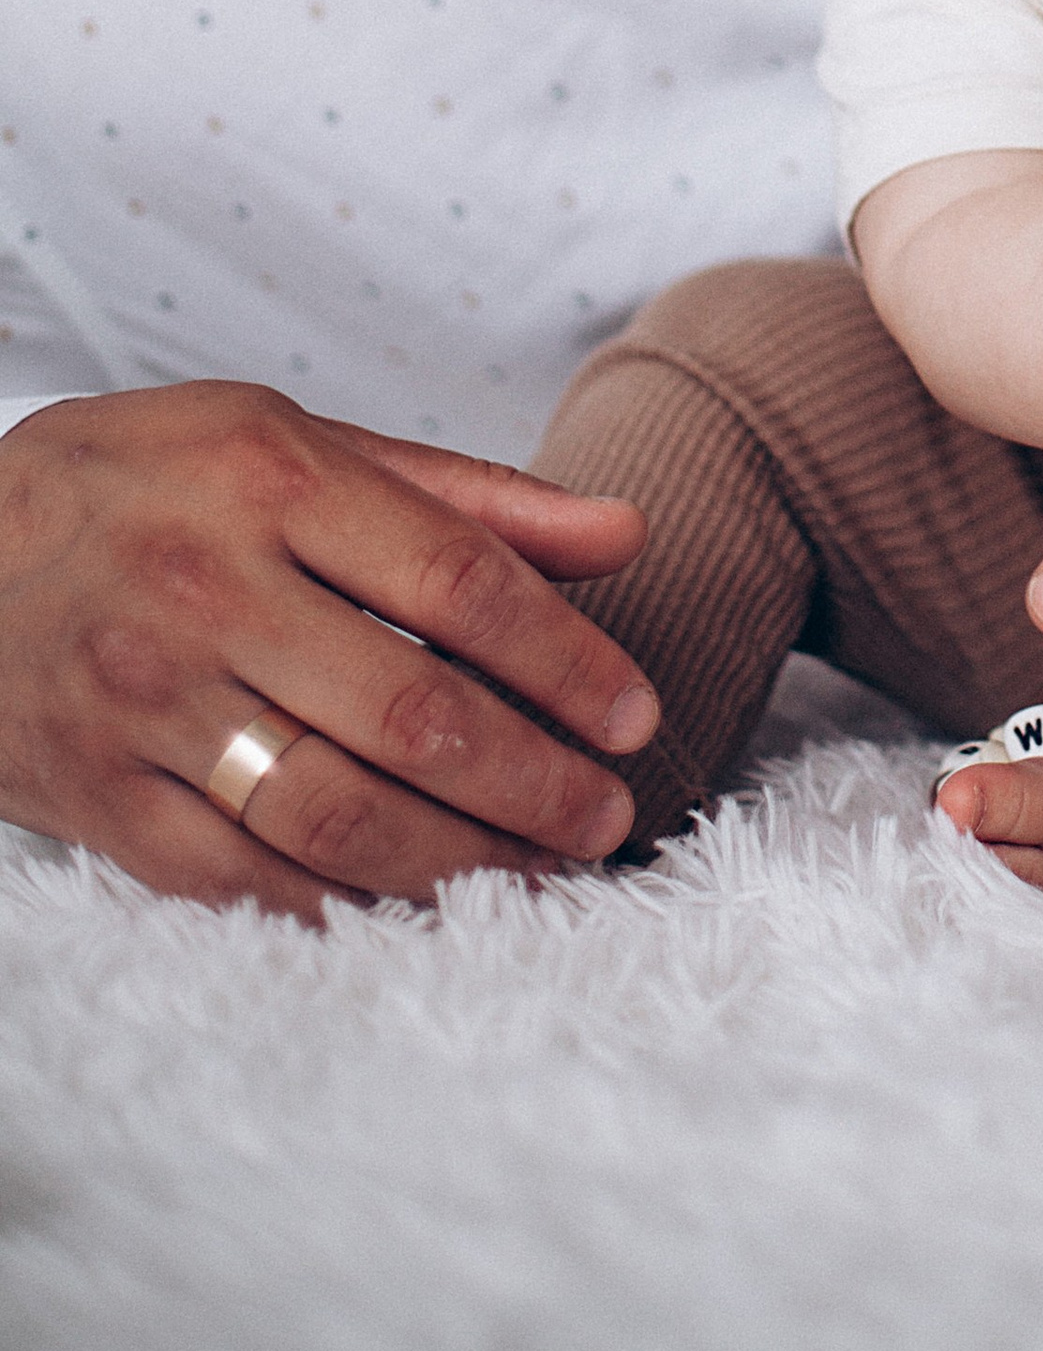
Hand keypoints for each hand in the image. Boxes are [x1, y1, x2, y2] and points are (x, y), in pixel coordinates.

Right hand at [0, 381, 658, 920]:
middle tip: (608, 816)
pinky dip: (340, 910)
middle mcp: (209, 592)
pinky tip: (417, 910)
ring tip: (542, 874)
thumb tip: (626, 534)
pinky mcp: (98, 799)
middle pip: (409, 713)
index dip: (564, 659)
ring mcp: (146, 705)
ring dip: (460, 861)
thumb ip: (465, 499)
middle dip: (532, 782)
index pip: (457, 580)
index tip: (635, 715)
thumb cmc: (150, 484)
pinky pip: (239, 880)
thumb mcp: (297, 440)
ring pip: (334, 814)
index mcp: (272, 482)